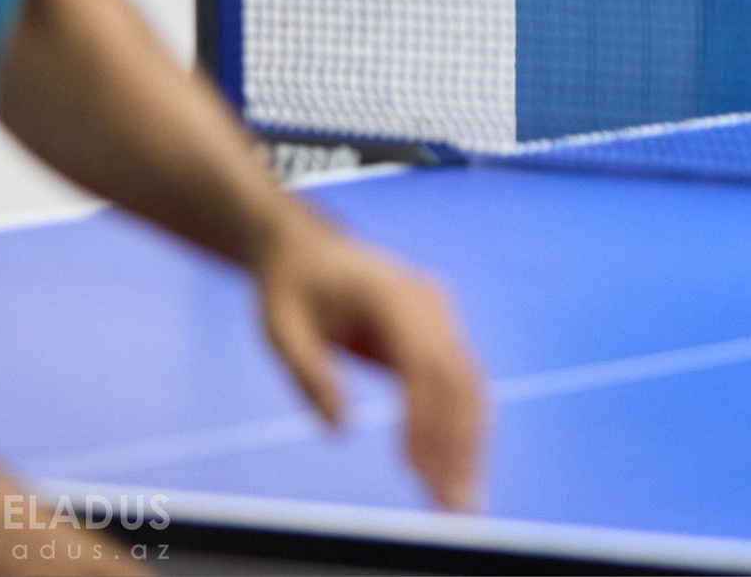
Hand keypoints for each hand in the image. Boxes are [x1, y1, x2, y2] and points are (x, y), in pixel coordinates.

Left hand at [251, 215, 485, 509]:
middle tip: (453, 500)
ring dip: (469, 441)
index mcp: (391, 294)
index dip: (423, 417)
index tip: (416, 468)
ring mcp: (441, 315)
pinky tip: (458, 464)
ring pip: (470, 384)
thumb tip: (339, 426)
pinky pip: (461, 382)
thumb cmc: (290, 287)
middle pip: (457, 378)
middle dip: (459, 443)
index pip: (420, 362)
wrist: (307, 248)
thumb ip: (309, 374)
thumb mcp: (280, 329)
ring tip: (460, 496)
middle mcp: (429, 302)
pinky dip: (463, 425)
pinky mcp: (439, 333)